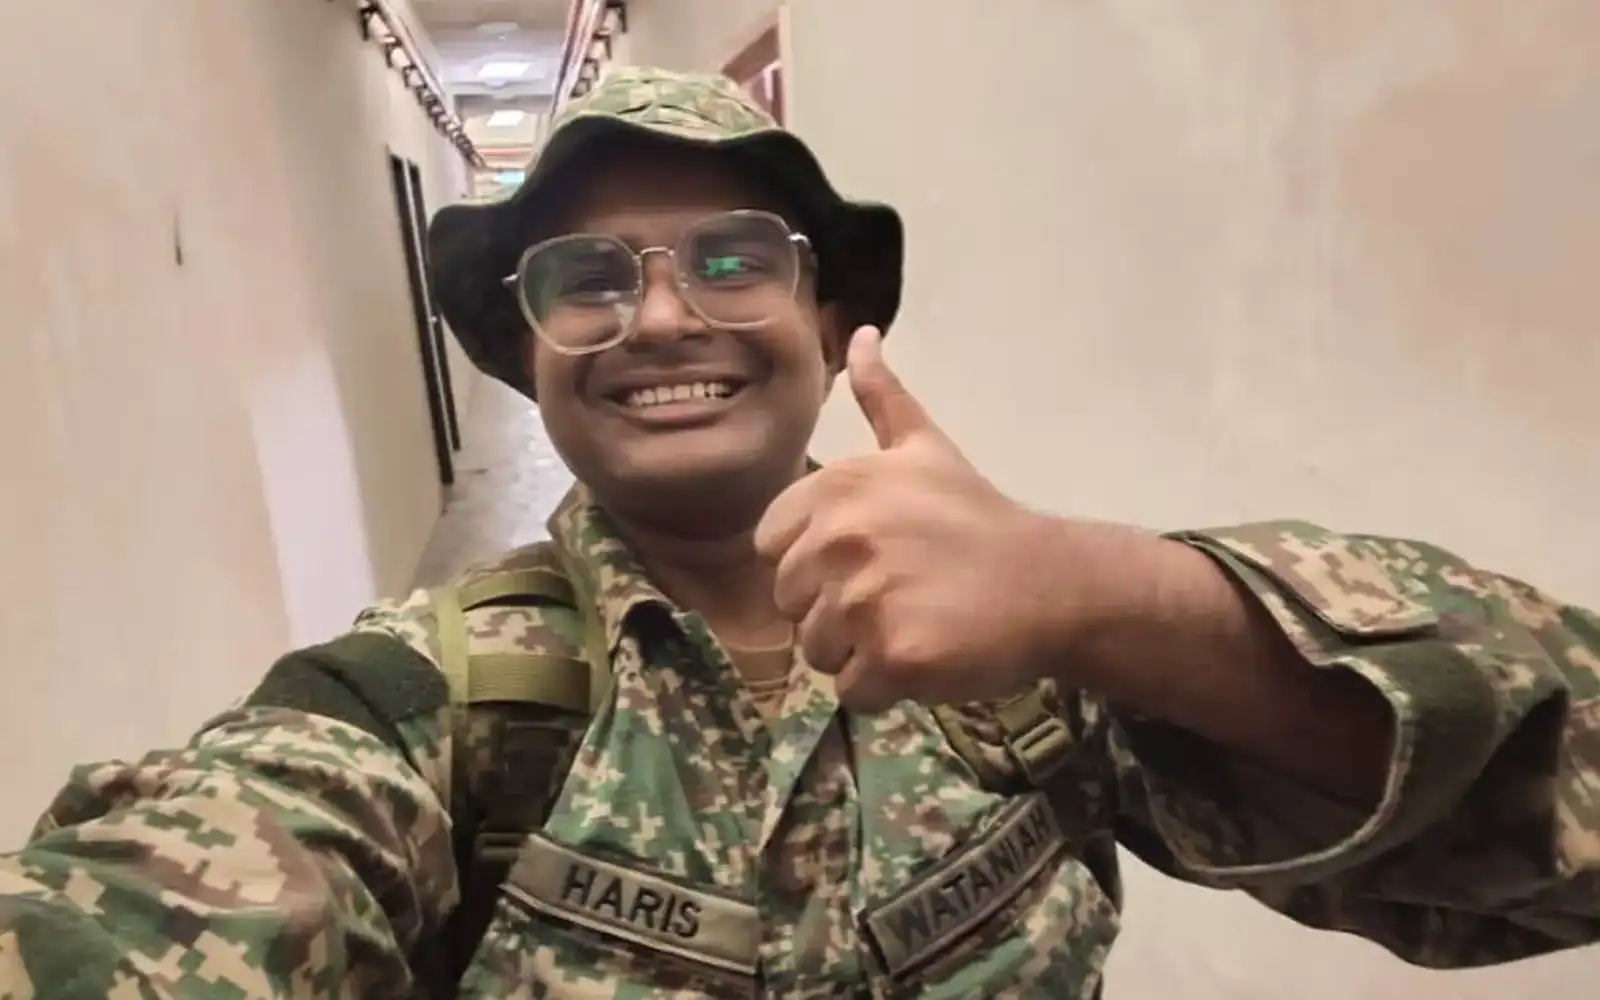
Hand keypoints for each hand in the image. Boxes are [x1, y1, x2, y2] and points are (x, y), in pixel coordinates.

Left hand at [755, 327, 1154, 710]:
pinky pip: (851, 692)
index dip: (812, 564)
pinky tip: (924, 656)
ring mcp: (866, 602)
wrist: (1050, 583)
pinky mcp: (894, 658)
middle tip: (897, 597)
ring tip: (913, 624)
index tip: (865, 560)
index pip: (770, 550)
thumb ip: (880, 396)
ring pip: (817, 653)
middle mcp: (841, 542)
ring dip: (858, 652)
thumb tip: (861, 333)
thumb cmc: (978, 520)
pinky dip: (883, 687)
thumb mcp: (925, 447)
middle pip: (791, 607)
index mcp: (834, 491)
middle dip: (834, 613)